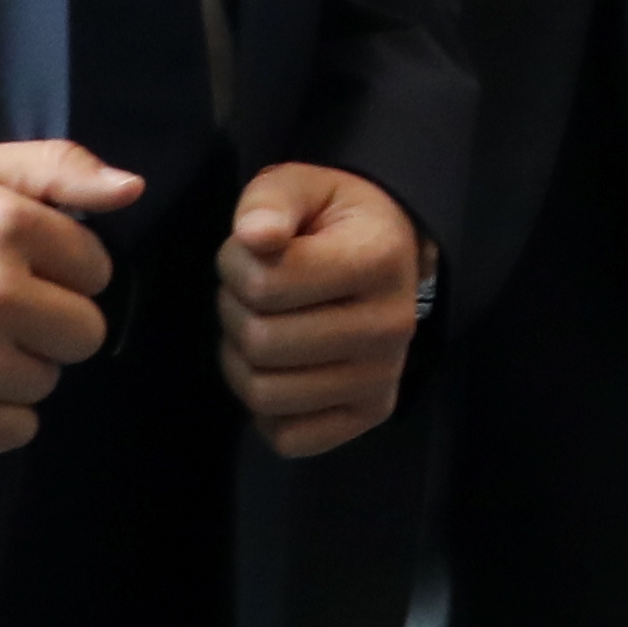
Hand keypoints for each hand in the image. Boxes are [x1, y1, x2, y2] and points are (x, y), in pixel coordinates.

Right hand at [0, 142, 136, 450]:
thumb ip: (55, 168)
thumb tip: (130, 189)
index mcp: (3, 225)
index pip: (96, 268)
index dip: (63, 269)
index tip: (22, 268)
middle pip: (86, 332)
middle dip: (50, 322)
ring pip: (49, 382)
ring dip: (19, 368)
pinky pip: (17, 431)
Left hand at [216, 162, 425, 459]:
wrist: (389, 252)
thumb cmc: (332, 220)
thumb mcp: (299, 188)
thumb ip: (269, 202)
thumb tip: (255, 238)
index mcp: (379, 260)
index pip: (266, 285)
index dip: (235, 263)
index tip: (252, 250)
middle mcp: (393, 326)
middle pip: (261, 343)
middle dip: (234, 312)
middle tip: (251, 292)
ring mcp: (385, 376)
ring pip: (266, 394)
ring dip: (241, 360)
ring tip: (261, 326)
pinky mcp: (374, 413)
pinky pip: (289, 438)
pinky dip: (266, 411)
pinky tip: (279, 369)